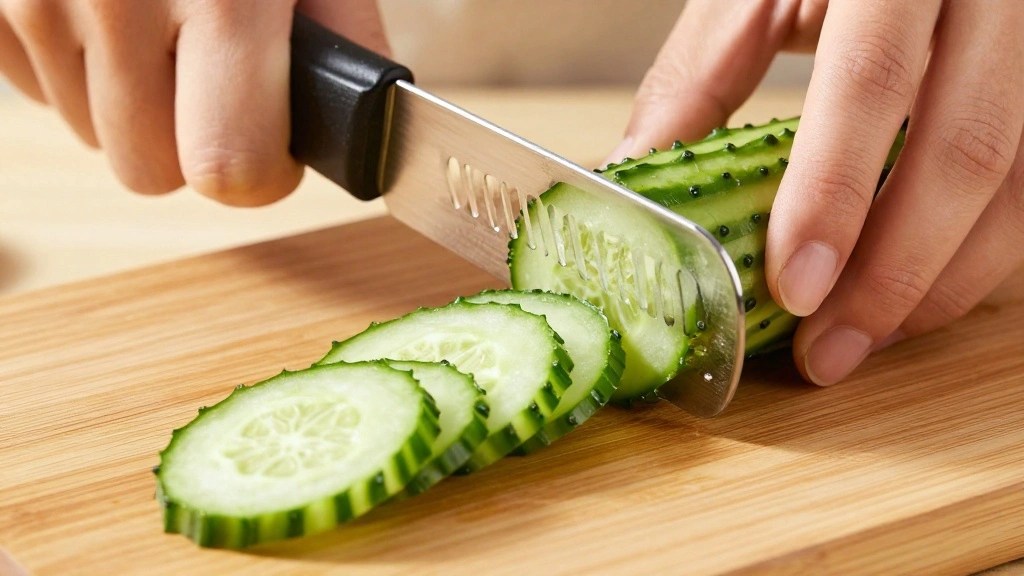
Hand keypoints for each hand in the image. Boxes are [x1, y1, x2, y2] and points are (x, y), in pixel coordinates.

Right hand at [0, 0, 389, 205]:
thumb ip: (340, 30)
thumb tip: (354, 125)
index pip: (228, 167)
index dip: (259, 174)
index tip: (270, 148)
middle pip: (150, 170)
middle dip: (188, 141)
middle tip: (211, 77)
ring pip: (89, 132)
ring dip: (130, 100)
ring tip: (154, 15)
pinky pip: (32, 86)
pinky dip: (73, 64)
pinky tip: (102, 6)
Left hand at [610, 0, 1023, 385]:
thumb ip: (701, 75)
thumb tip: (631, 167)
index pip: (873, 82)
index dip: (834, 195)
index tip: (792, 289)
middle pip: (966, 147)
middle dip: (894, 272)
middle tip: (825, 352)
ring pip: (1015, 180)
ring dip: (938, 282)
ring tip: (858, 343)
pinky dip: (968, 256)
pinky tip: (906, 299)